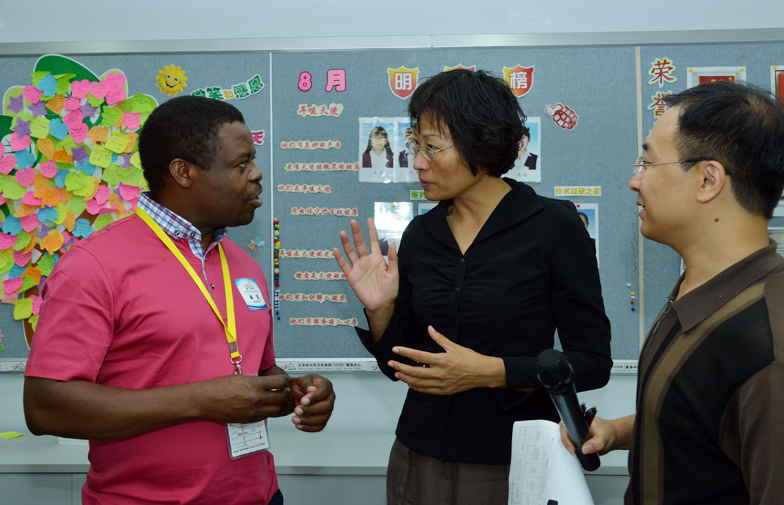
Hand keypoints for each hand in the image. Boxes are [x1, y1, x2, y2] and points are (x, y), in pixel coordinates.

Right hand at [198, 374, 290, 423]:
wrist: (206, 401)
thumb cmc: (220, 387)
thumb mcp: (241, 377)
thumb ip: (257, 381)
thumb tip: (269, 383)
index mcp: (255, 385)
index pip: (280, 382)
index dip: (285, 381)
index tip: (285, 381)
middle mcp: (257, 399)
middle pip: (281, 397)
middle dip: (284, 393)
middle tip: (282, 390)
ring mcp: (254, 411)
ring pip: (276, 410)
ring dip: (278, 404)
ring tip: (276, 399)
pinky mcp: (249, 420)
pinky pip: (266, 416)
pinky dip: (268, 411)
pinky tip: (265, 406)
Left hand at [289, 374, 335, 431]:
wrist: (298, 394)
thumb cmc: (302, 386)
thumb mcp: (300, 380)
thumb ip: (306, 384)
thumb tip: (311, 389)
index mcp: (326, 385)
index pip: (324, 392)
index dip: (314, 398)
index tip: (303, 401)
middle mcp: (330, 397)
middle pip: (326, 406)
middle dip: (310, 410)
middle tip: (297, 410)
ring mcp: (328, 409)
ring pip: (323, 418)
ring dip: (308, 421)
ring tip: (295, 419)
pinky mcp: (323, 419)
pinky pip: (319, 426)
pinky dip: (309, 428)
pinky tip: (299, 425)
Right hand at [333, 218, 398, 312]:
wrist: (381, 305)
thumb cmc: (390, 290)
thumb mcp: (394, 274)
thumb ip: (393, 259)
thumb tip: (392, 243)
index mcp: (377, 259)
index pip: (373, 241)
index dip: (371, 230)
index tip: (369, 220)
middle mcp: (366, 261)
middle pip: (360, 244)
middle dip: (357, 233)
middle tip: (353, 221)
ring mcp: (358, 268)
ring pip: (350, 252)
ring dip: (346, 243)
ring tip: (343, 232)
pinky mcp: (352, 276)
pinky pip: (344, 266)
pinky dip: (339, 258)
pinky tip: (336, 250)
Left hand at [388, 326, 504, 394]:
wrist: (483, 373)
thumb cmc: (471, 359)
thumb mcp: (455, 346)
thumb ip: (439, 338)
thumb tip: (430, 329)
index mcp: (441, 360)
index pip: (418, 356)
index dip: (404, 352)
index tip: (395, 349)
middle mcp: (440, 373)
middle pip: (414, 372)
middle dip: (400, 367)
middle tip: (391, 363)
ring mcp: (441, 384)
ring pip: (418, 383)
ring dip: (405, 378)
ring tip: (397, 373)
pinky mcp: (444, 391)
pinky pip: (426, 390)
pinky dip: (416, 387)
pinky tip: (410, 383)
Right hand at [559, 415, 632, 455]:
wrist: (613, 438)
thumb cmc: (609, 432)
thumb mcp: (603, 438)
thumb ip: (596, 444)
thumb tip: (585, 448)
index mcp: (580, 418)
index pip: (566, 425)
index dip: (566, 436)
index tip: (571, 446)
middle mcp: (575, 424)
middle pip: (563, 432)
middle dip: (566, 443)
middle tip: (573, 451)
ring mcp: (575, 432)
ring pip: (565, 439)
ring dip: (569, 447)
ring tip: (577, 452)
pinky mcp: (577, 440)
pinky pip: (570, 445)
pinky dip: (573, 450)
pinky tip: (578, 453)